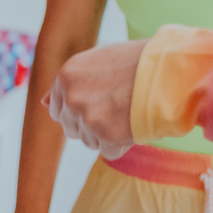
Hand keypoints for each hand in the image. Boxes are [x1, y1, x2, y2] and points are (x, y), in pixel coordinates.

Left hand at [46, 40, 145, 158]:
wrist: (169, 70)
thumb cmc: (137, 62)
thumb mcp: (97, 61)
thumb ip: (69, 82)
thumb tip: (43, 103)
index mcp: (66, 76)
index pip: (57, 108)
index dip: (77, 110)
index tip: (97, 104)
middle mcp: (72, 98)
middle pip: (71, 128)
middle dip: (91, 123)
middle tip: (116, 107)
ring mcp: (88, 119)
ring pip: (89, 141)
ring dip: (106, 133)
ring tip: (128, 111)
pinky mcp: (106, 137)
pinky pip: (108, 151)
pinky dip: (121, 144)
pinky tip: (133, 123)